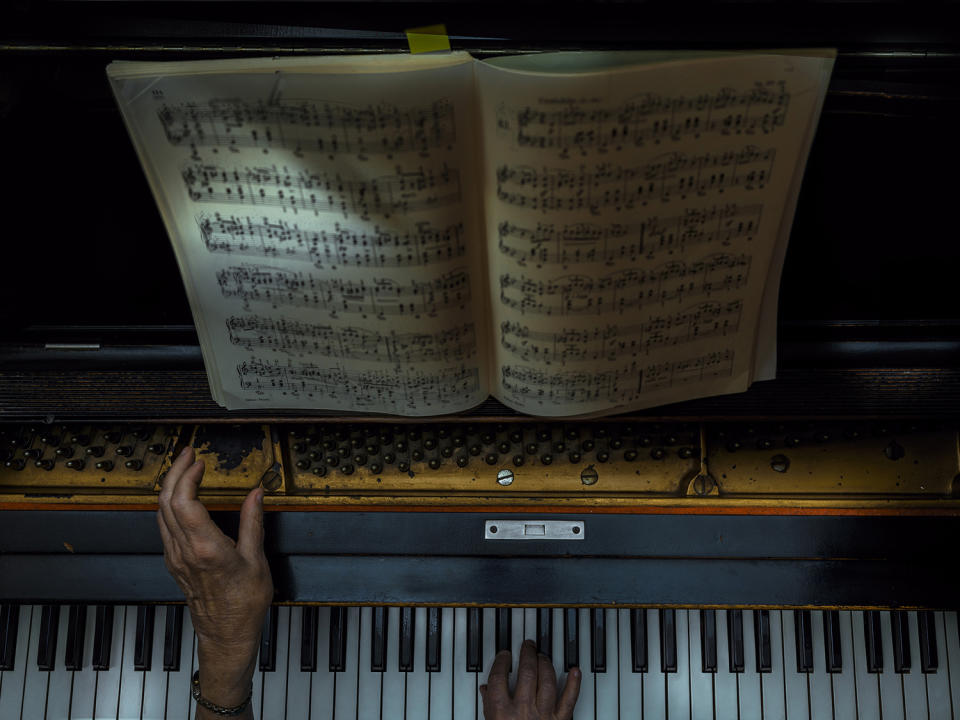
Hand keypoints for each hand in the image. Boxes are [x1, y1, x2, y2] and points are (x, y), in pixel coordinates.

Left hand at [157, 446, 272, 705]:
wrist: (226, 634)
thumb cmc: (245, 603)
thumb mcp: (257, 560)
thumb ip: (252, 523)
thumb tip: (255, 494)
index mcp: (206, 548)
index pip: (184, 501)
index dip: (187, 475)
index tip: (199, 461)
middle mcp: (185, 551)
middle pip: (166, 501)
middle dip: (175, 472)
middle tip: (188, 454)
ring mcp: (175, 557)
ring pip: (161, 513)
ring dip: (170, 486)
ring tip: (184, 469)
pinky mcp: (174, 562)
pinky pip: (164, 526)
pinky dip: (170, 504)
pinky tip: (182, 497)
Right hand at [481, 639, 580, 719]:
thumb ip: (489, 707)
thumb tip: (486, 690)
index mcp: (501, 712)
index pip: (499, 677)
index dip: (502, 661)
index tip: (505, 655)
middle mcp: (522, 711)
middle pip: (526, 673)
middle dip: (527, 654)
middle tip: (527, 646)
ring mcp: (543, 716)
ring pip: (547, 681)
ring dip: (545, 664)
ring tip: (542, 656)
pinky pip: (569, 700)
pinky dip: (574, 684)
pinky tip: (575, 671)